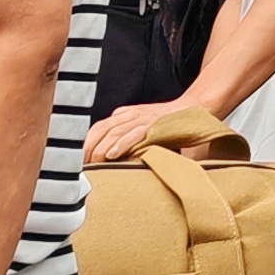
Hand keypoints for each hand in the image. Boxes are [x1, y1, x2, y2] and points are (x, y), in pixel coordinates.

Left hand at [85, 96, 203, 162]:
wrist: (196, 108)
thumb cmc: (169, 122)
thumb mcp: (142, 127)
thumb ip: (128, 136)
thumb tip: (111, 156)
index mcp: (125, 115)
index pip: (98, 127)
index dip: (85, 143)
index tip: (77, 160)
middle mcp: (130, 115)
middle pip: (100, 129)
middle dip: (88, 148)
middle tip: (81, 166)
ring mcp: (142, 118)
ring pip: (113, 132)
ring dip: (100, 149)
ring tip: (92, 163)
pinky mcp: (154, 124)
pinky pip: (133, 134)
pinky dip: (121, 144)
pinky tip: (111, 155)